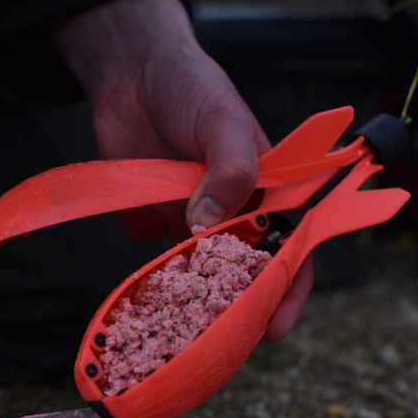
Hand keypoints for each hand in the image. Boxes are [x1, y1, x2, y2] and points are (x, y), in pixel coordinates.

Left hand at [48, 0, 312, 338]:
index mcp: (266, 193)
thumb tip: (206, 228)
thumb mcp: (221, 121)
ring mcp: (191, 224)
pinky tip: (142, 301)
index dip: (286, 289)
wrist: (129, 74)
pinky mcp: (151, 225)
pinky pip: (152, 263)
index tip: (273, 325)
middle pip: (243, 275)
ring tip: (182, 335)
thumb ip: (228, 170)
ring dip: (190, 305)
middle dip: (237, 310)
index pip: (289, 248)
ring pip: (197, 278)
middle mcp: (232, 216)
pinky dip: (149, 284)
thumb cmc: (191, 87)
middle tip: (224, 343)